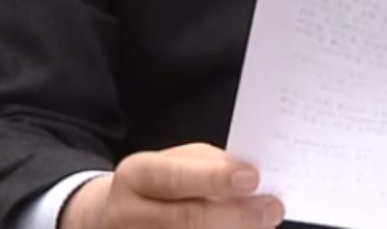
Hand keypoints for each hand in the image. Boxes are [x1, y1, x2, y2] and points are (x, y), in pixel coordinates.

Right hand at [61, 143, 283, 228]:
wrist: (114, 218)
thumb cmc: (158, 186)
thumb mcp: (173, 163)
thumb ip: (208, 167)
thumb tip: (251, 182)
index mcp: (134, 176)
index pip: (175, 178)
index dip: (215, 179)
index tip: (253, 177)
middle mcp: (128, 215)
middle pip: (187, 220)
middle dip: (237, 215)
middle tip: (272, 208)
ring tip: (263, 222)